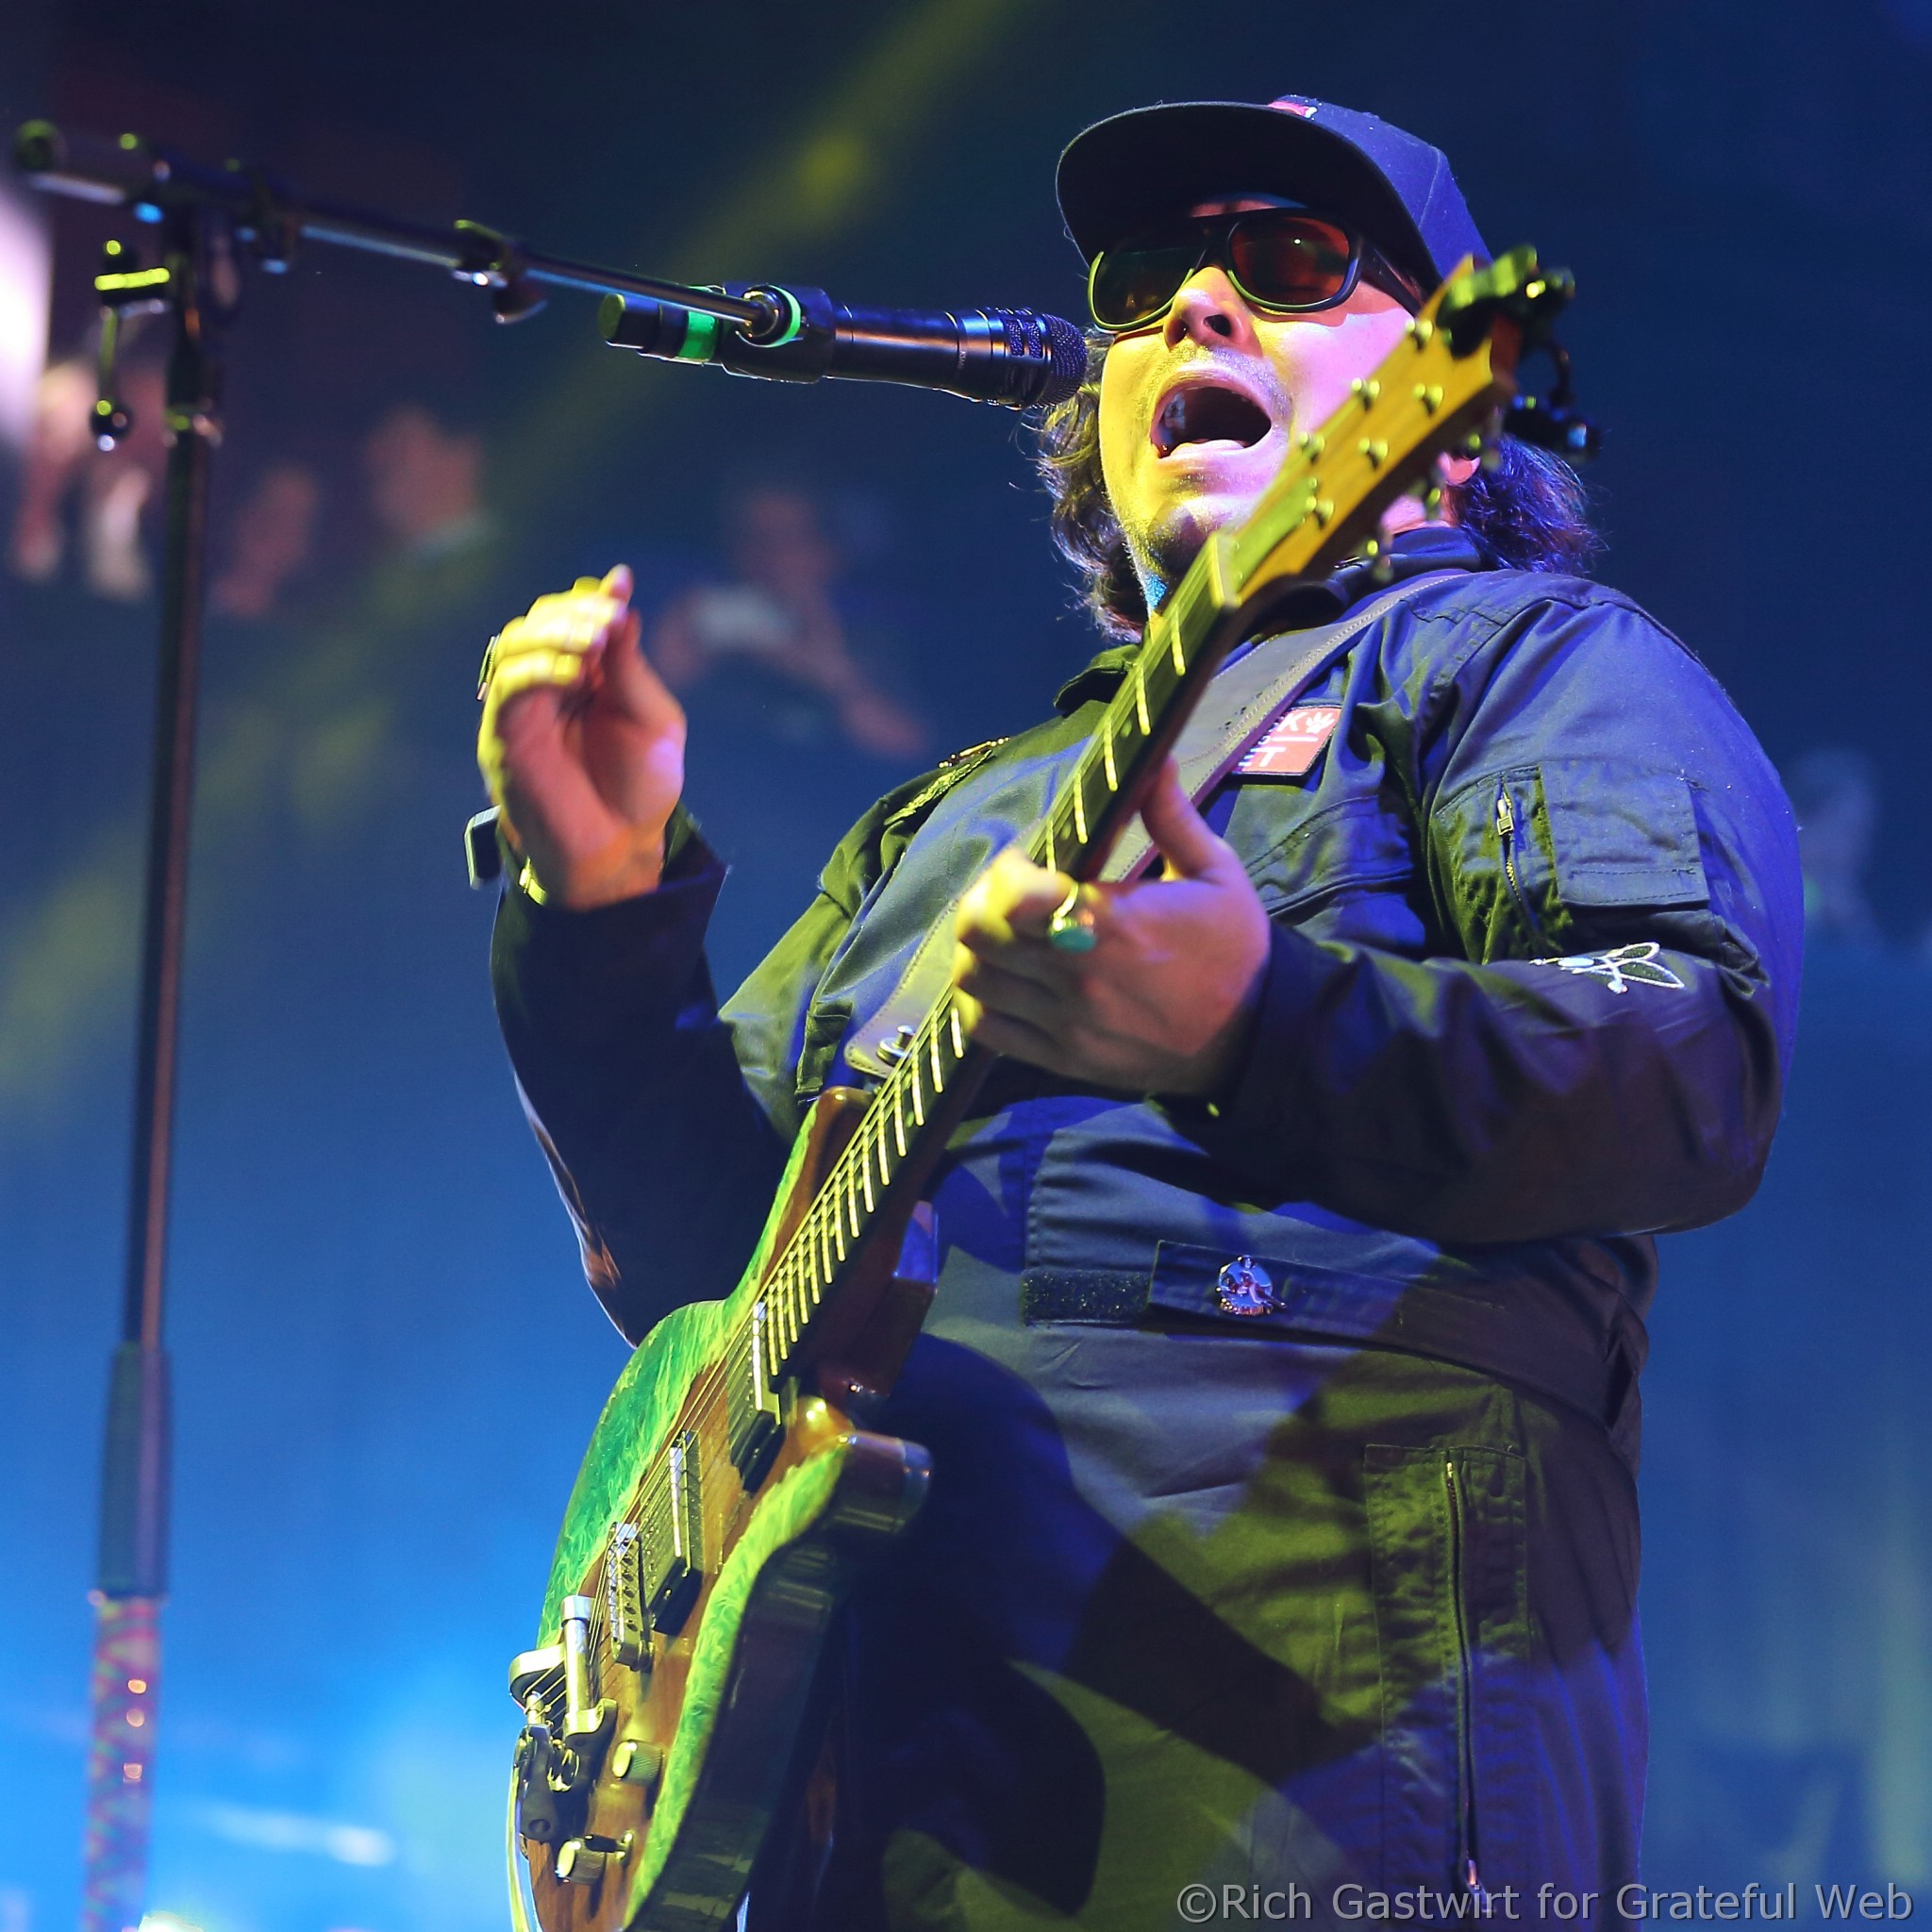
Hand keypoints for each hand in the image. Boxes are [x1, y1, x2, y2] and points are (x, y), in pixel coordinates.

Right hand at [476, 566, 685, 907]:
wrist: (621, 850)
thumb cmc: (640, 790)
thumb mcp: (652, 718)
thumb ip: (630, 665)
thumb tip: (620, 596)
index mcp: (585, 676)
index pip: (575, 617)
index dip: (595, 598)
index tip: (622, 586)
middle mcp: (548, 685)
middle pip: (539, 621)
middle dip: (575, 611)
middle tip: (607, 618)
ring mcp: (523, 709)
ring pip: (515, 645)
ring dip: (553, 633)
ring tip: (593, 639)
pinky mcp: (505, 737)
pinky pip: (508, 688)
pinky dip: (538, 669)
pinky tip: (572, 672)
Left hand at [951, 760, 1270, 1096]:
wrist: (1252, 1036)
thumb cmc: (1233, 947)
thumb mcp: (1215, 872)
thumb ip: (1171, 816)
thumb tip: (1155, 759)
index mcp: (1111, 923)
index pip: (1011, 897)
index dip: (1005, 871)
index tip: (1026, 862)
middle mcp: (1077, 976)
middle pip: (978, 935)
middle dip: (983, 903)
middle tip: (1009, 897)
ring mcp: (1064, 1022)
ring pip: (974, 981)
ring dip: (979, 951)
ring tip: (1006, 938)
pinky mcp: (1061, 1059)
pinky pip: (988, 1030)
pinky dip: (982, 1002)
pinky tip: (1007, 982)